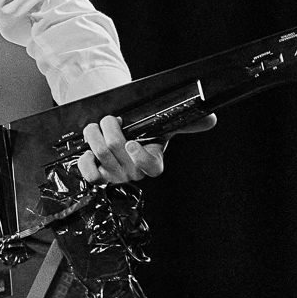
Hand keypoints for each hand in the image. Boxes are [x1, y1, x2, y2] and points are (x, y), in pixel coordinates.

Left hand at [76, 111, 214, 184]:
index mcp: (152, 161)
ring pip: (100, 153)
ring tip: (96, 126)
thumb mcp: (161, 125)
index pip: (151, 167)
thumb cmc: (140, 130)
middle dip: (109, 126)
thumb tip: (211, 118)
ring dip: (94, 134)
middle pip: (116, 149)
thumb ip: (186, 123)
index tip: (132, 143)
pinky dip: (84, 159)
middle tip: (110, 119)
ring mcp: (116, 176)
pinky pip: (89, 174)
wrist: (116, 131)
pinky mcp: (98, 178)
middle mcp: (135, 172)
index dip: (140, 157)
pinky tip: (87, 150)